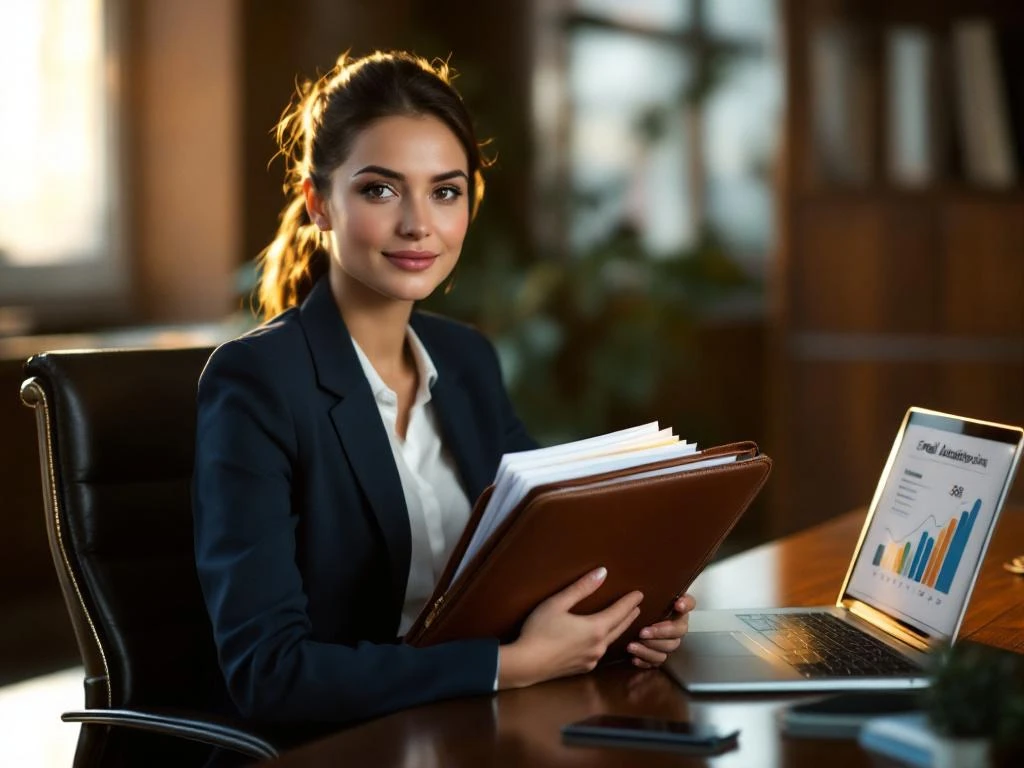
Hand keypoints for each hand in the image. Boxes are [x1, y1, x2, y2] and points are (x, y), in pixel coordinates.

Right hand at [498, 567, 642, 688]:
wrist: (526, 664)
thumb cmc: (539, 630)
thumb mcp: (558, 603)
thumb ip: (581, 588)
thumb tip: (602, 573)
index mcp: (595, 628)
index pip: (619, 612)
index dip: (629, 602)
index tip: (639, 594)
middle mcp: (598, 646)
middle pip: (619, 627)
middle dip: (629, 616)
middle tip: (637, 607)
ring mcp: (591, 659)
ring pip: (611, 641)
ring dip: (619, 629)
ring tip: (623, 622)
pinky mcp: (582, 668)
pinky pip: (600, 652)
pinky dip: (606, 642)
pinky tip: (602, 641)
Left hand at [627, 593, 695, 668]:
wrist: (631, 620)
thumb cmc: (639, 605)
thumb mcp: (643, 595)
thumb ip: (647, 588)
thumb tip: (626, 580)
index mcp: (677, 609)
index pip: (690, 603)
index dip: (686, 604)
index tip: (677, 604)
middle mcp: (677, 626)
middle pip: (678, 632)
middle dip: (661, 632)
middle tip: (643, 632)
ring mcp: (669, 642)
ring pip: (667, 650)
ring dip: (650, 649)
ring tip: (632, 645)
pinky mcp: (658, 655)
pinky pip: (656, 662)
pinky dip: (645, 661)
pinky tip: (634, 658)